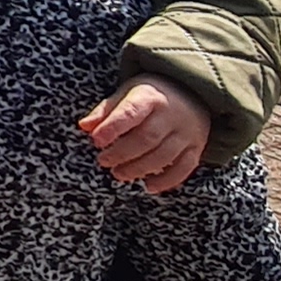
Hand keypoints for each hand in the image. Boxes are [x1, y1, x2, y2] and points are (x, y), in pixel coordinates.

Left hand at [82, 77, 209, 193]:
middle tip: (104, 161)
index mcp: (151, 96)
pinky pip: (184, 168)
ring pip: (164, 155)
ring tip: (119, 174)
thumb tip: (84, 126)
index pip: (131, 112)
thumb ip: (106, 111)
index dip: (113, 127)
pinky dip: (166, 181)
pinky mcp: (196, 148)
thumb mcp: (127, 94)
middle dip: (122, 153)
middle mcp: (172, 114)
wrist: (192, 93)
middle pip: (147, 138)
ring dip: (139, 169)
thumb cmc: (151, 97)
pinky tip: (148, 186)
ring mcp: (187, 132)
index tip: (96, 140)